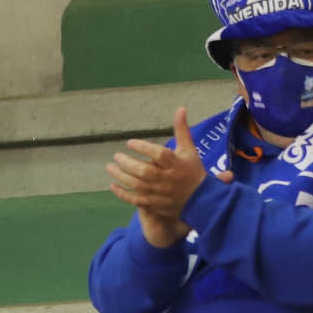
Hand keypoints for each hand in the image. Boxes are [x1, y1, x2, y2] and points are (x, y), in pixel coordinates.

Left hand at [109, 106, 221, 246]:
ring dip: (121, 176)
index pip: (159, 155)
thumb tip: (181, 108)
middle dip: (127, 163)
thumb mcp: (188, 149)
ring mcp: (161, 193)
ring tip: (110, 167)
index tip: (130, 142)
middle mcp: (168, 179)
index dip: (143, 148)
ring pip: (138, 186)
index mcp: (177, 164)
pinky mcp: (156, 204)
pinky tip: (112, 186)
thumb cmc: (192, 170)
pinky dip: (123, 194)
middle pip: (145, 172)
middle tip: (116, 156)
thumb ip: (181, 130)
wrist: (202, 199)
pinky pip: (137, 201)